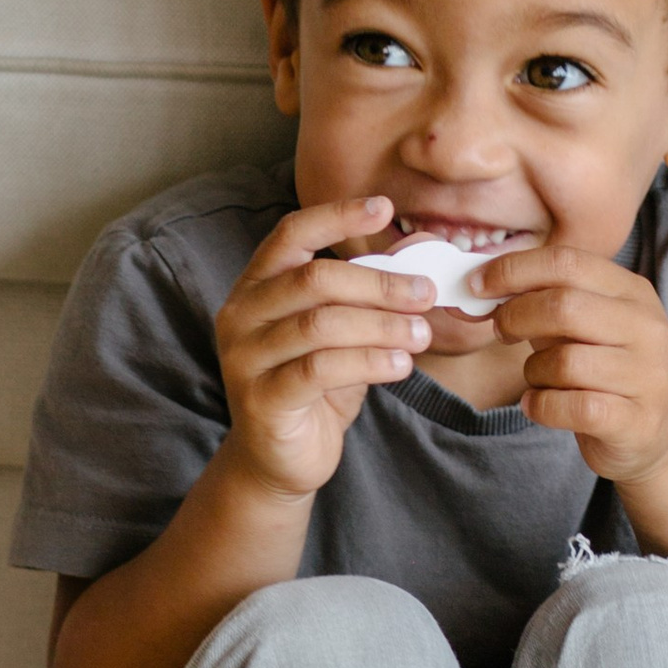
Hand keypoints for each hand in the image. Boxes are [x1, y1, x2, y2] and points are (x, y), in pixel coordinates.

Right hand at [213, 196, 429, 499]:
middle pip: (314, 279)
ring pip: (320, 324)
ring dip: (381, 325)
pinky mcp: (261, 400)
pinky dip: (368, 363)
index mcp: (256, 287)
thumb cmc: (314, 389)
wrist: (279, 460)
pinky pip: (319, 370)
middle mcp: (241, 315)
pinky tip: (400, 366)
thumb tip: (418, 254)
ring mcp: (245, 358)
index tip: (384, 208)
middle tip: (426, 292)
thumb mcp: (342, 335)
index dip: (336, 216)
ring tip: (421, 333)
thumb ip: (366, 298)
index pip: (291, 234)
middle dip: (379, 282)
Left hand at [489, 245, 667, 481]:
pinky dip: (540, 406)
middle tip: (501, 331)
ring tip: (538, 379)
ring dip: (533, 372)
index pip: (567, 263)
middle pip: (563, 306)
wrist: (658, 430)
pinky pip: (569, 407)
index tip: (477, 284)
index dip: (514, 269)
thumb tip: (479, 286)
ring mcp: (646, 375)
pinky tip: (537, 405)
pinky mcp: (635, 420)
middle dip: (516, 317)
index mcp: (632, 292)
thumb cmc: (605, 370)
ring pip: (563, 362)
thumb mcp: (581, 327)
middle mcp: (646, 328)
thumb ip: (541, 302)